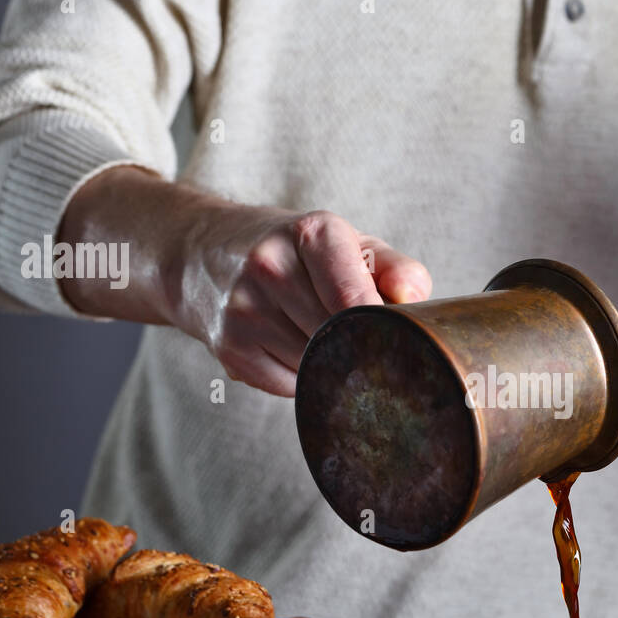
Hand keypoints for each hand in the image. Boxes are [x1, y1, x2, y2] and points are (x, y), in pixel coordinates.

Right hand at [59, 167, 430, 394]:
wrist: (201, 254)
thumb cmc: (291, 250)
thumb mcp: (345, 242)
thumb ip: (394, 268)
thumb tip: (416, 300)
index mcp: (311, 233)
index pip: (357, 299)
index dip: (383, 330)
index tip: (399, 343)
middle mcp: (271, 266)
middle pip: (341, 337)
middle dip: (360, 347)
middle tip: (366, 342)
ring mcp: (245, 309)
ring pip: (316, 366)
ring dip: (330, 364)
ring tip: (320, 337)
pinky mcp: (229, 348)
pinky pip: (288, 385)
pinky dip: (300, 378)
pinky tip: (291, 349)